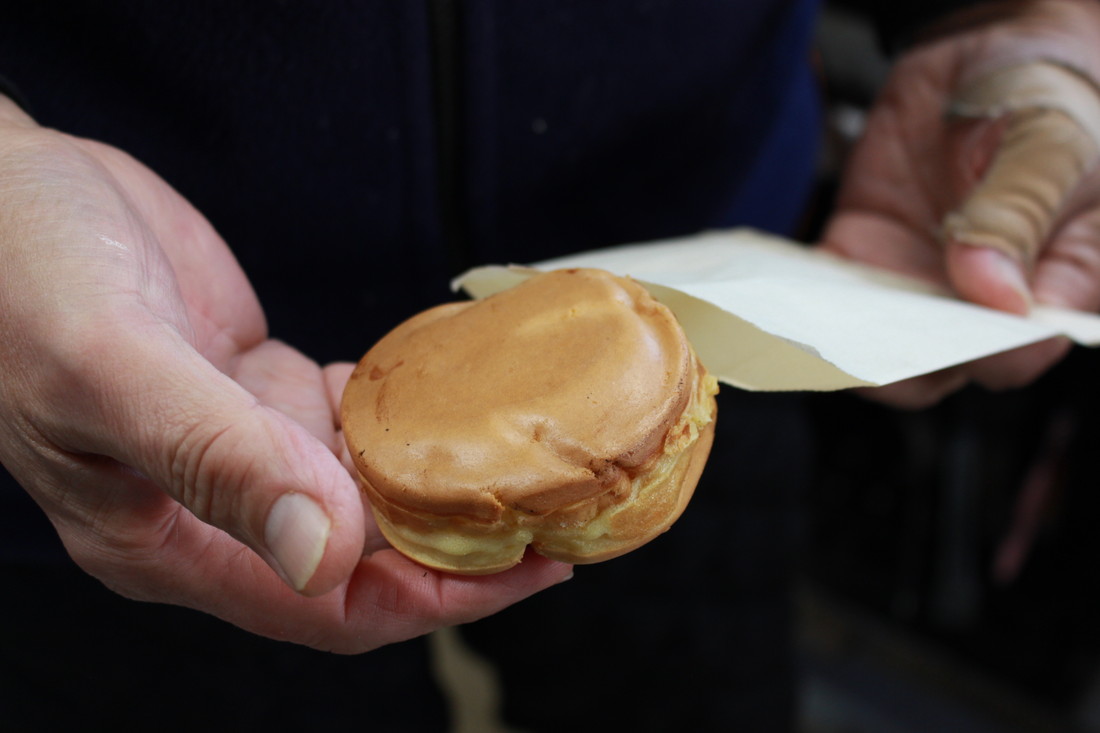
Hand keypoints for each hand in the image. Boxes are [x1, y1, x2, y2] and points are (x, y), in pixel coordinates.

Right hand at [0, 97, 569, 652]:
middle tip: (558, 506)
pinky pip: (352, 419)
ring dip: (446, 479)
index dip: (437, 596)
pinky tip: (460, 396)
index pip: (331, 607)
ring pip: (367, 488)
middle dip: (464, 543)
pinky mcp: (257, 387)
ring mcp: (241, 444)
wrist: (3, 191)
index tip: (530, 564)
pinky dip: (409, 413)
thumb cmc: (18, 278)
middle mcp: (214, 505)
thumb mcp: (108, 368)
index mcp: (170, 540)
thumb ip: (217, 458)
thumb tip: (325, 551)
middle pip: (367, 557)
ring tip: (532, 455)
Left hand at [821, 0, 1099, 406]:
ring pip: (878, 344)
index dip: (990, 355)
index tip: (957, 341)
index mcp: (1050, 284)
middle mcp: (979, 300)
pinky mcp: (863, 256)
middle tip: (865, 347)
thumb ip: (1019, 213)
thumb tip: (997, 296)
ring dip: (844, 344)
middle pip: (942, 364)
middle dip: (903, 364)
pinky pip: (828, 296)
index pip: (1019, 350)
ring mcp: (918, 284)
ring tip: (817, 331)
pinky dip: (803, 302)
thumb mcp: (1049, 142)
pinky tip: (784, 297)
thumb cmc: (1043, 100)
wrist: (984, 61)